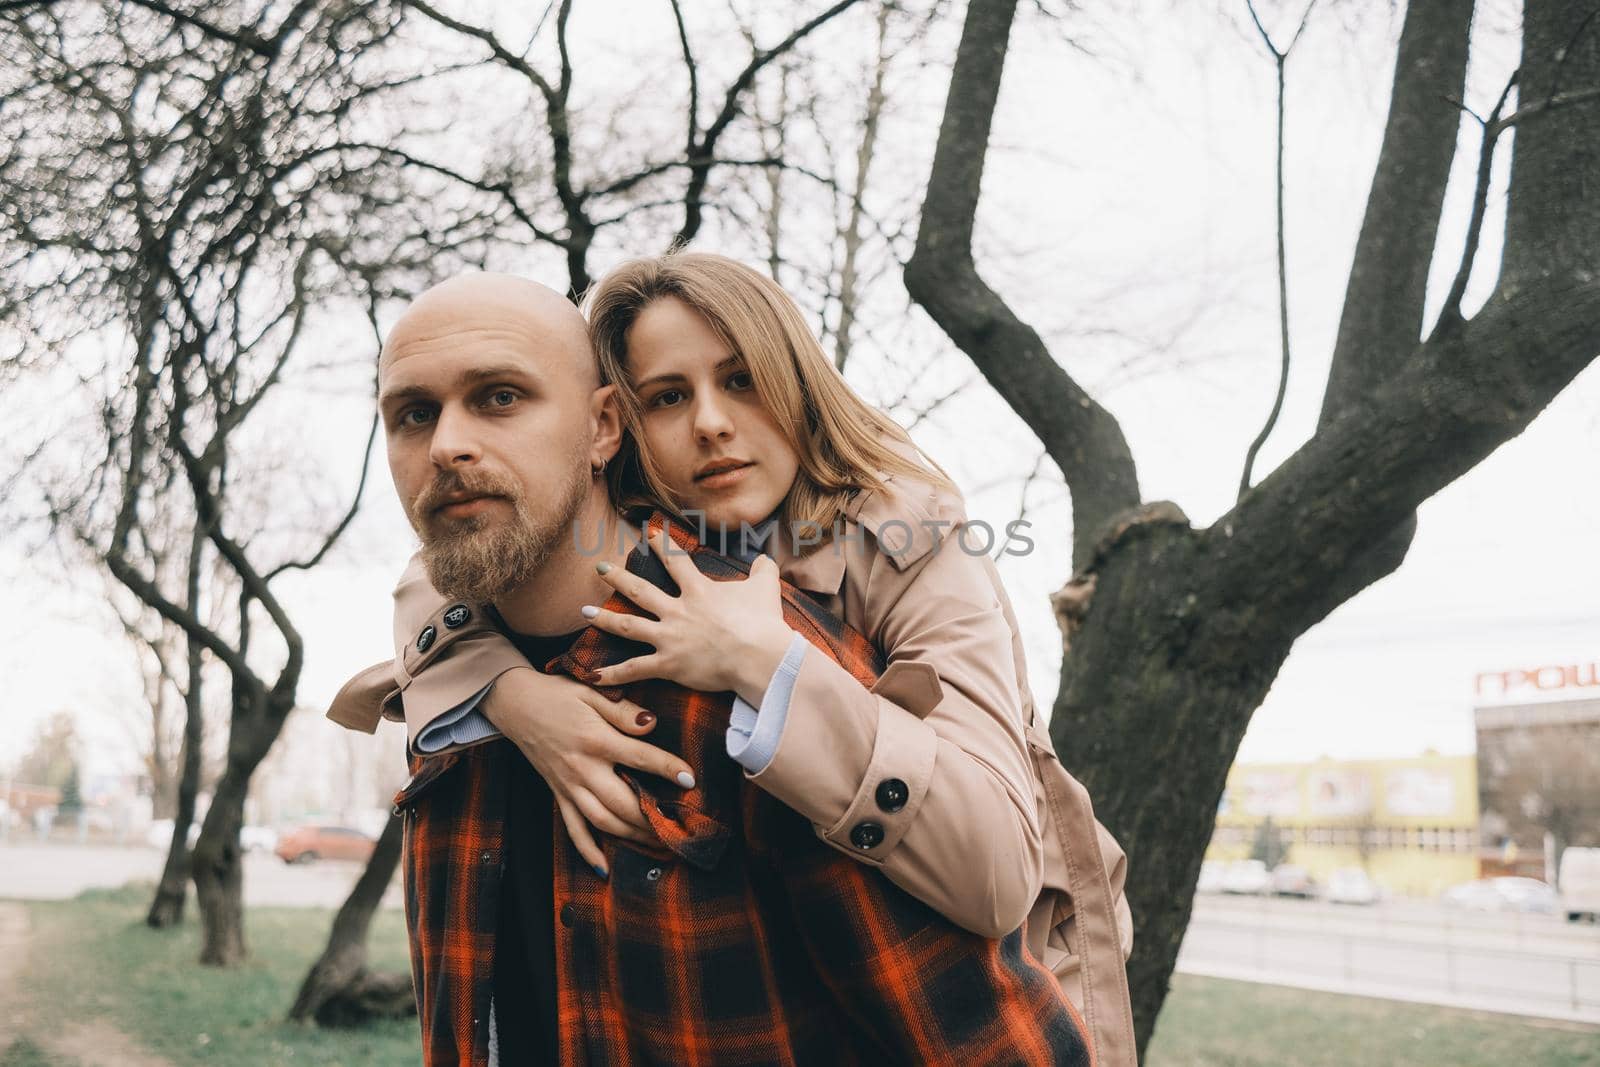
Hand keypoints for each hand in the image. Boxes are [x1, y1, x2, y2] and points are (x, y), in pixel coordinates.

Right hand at [481, 666, 696, 876]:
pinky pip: (572, 828)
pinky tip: (604, 868)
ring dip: (631, 836)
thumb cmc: (558, 694)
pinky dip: (587, 851)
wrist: (515, 703)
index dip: (667, 768)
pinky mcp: (558, 794)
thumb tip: (651, 725)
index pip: (639, 757)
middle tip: (679, 828)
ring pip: (602, 820)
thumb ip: (622, 710)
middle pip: (621, 801)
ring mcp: (568, 785)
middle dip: (652, 818)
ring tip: (658, 844)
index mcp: (595, 740)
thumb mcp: (591, 691)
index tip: (690, 779)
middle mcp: (582, 768)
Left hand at [582, 526, 793, 705]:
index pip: (675, 561)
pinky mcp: (668, 665)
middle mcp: (678, 611)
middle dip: (618, 578)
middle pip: (641, 591)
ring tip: (584, 613)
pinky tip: (593, 676)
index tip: (647, 531)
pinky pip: (634, 670)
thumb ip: (763, 570)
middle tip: (600, 568)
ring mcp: (670, 638)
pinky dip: (613, 674)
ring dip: (605, 620)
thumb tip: (765, 558)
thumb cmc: (763, 623)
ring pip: (629, 626)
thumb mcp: (765, 589)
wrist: (759, 656)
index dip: (661, 544)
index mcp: (699, 591)